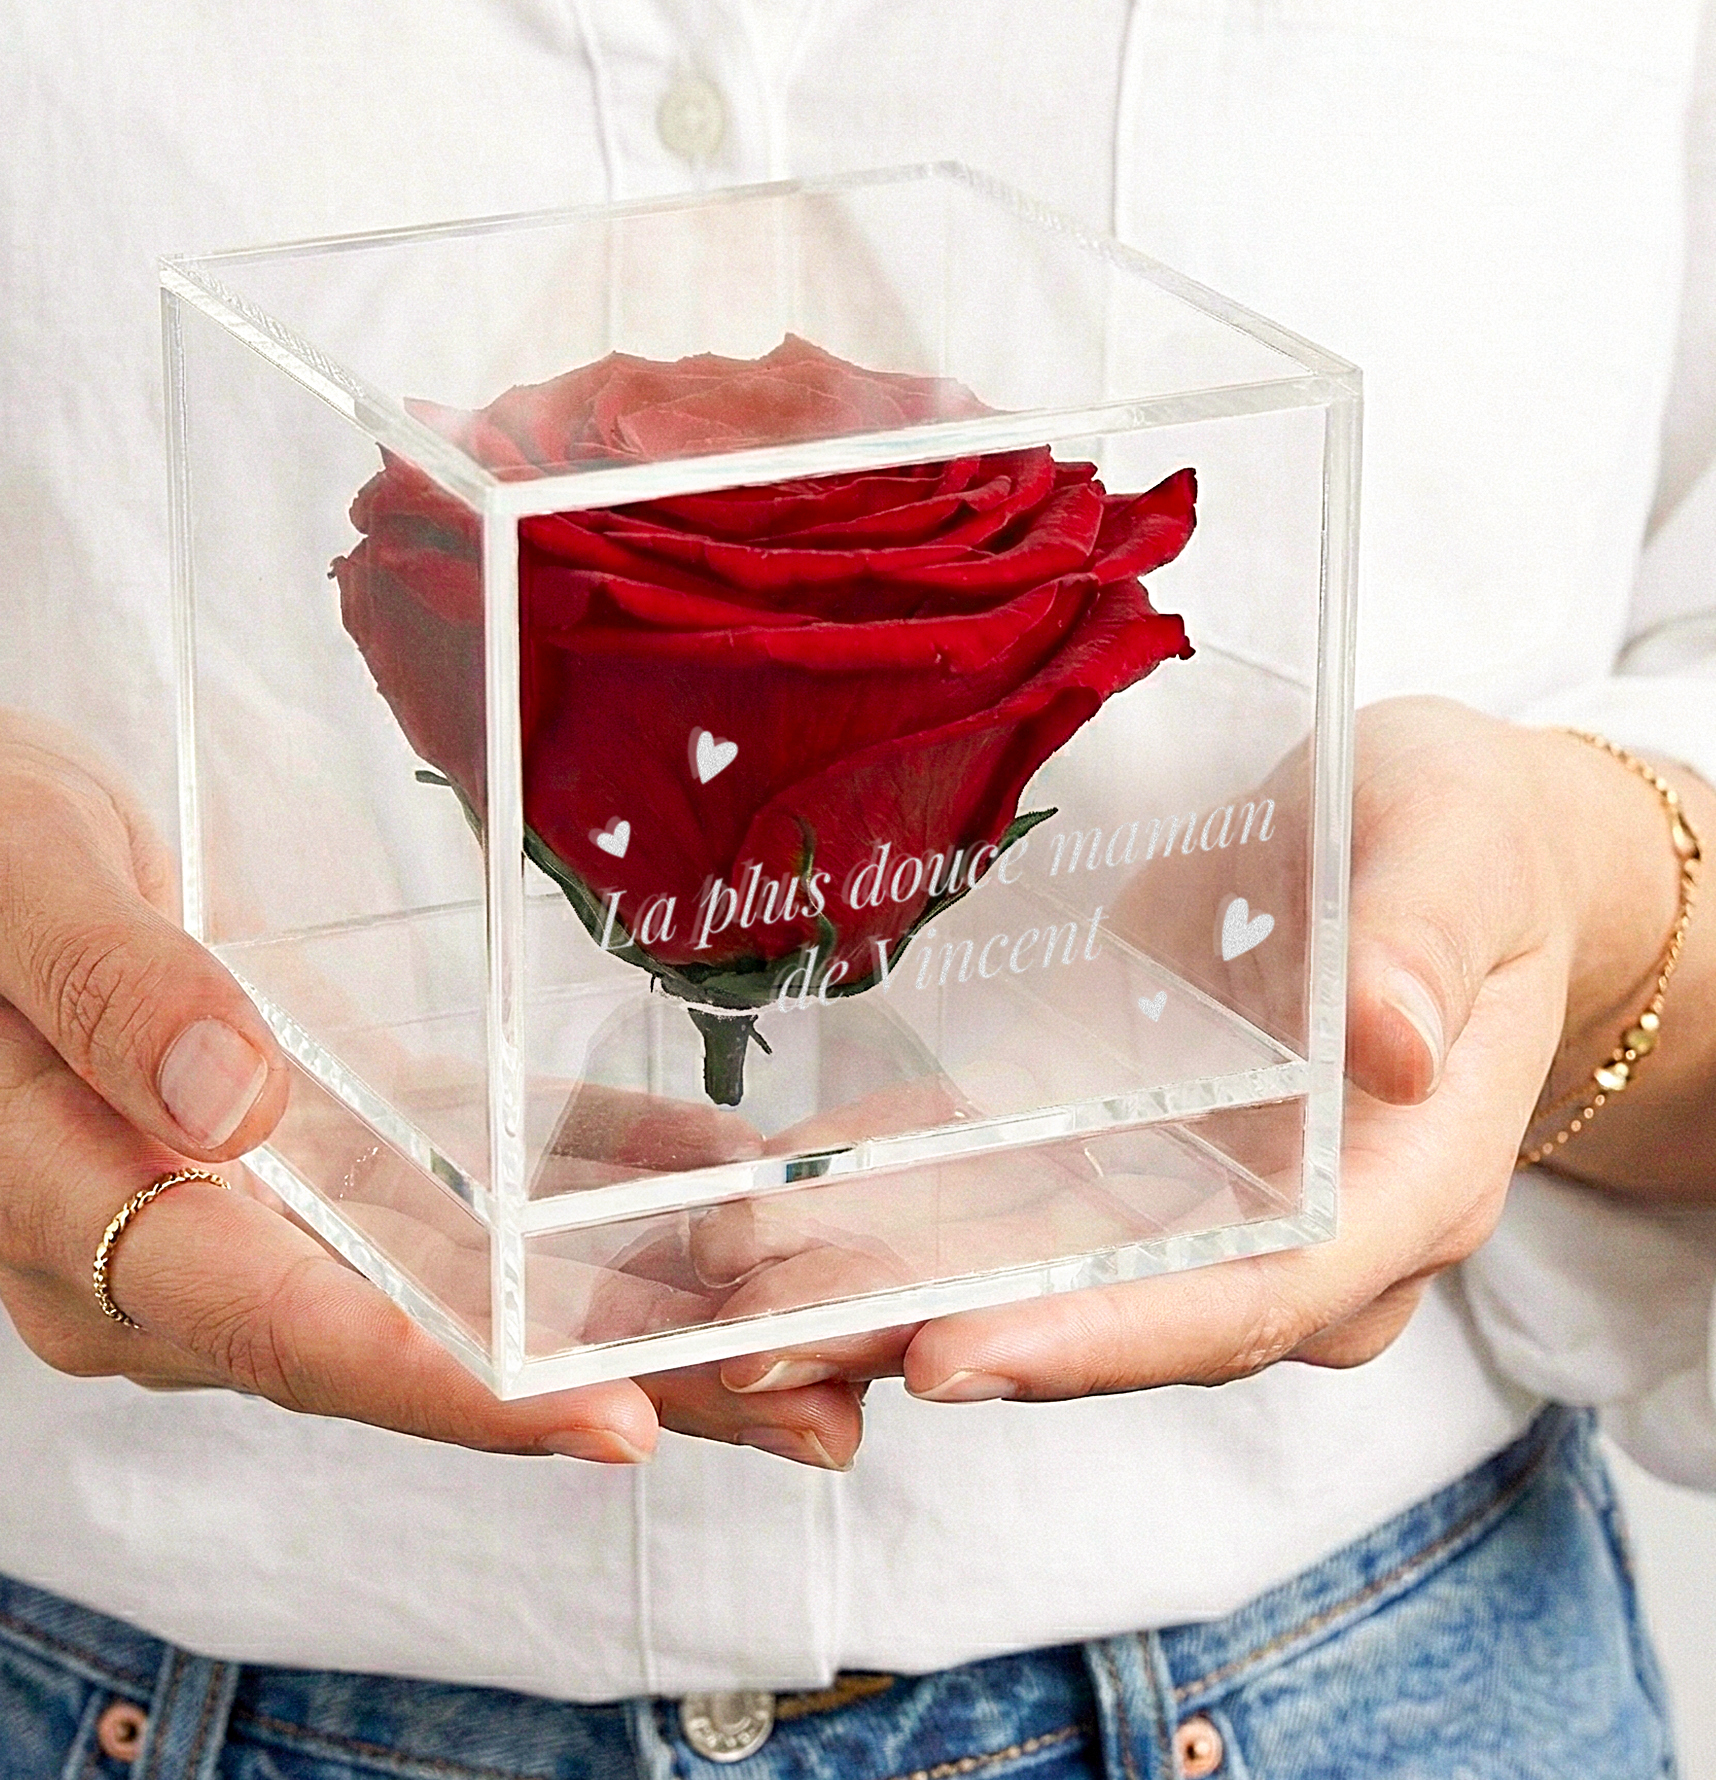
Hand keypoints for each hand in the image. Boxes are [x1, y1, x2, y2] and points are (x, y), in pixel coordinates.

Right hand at [0, 703, 860, 1467]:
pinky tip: (716, 1187)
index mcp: (66, 1208)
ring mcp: (245, 1222)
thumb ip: (96, 978)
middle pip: (400, 1342)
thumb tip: (229, 1105)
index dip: (441, 1380)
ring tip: (817, 1338)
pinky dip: (585, 1200)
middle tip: (806, 1401)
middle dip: (598, 1378)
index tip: (599, 1415)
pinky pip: (458, 1199)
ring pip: (450, 1292)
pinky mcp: (306, 1161)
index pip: (272, 1322)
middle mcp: (169, 1256)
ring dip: (626, 1313)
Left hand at [706, 695, 1715, 1403]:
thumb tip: (1390, 1041)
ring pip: (1040, 1273)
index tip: (948, 1357)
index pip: (1244, 1302)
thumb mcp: (1457, 856)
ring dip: (892, 1285)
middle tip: (771, 1346)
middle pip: (1111, 1320)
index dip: (1095, 1340)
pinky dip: (904, 1202)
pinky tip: (787, 1191)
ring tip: (738, 1287)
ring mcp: (1204, 1205)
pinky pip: (1010, 1196)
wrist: (1441, 853)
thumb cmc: (1464, 846)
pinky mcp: (1133, 1155)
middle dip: (941, 1333)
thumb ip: (1421, 945)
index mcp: (1398, 1192)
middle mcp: (1294, 1236)